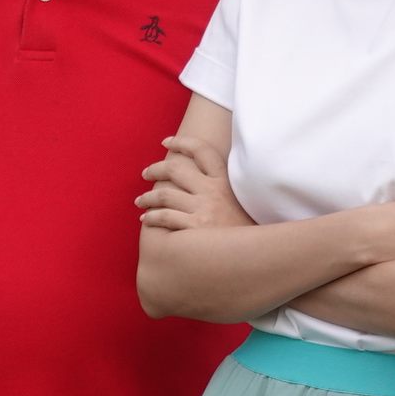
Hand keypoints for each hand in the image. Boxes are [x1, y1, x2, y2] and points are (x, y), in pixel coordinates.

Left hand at [136, 134, 251, 232]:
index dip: (182, 142)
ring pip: (164, 194)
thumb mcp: (242, 200)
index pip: (202, 150)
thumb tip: (201, 179)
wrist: (254, 253)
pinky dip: (151, 217)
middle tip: (146, 173)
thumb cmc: (246, 229)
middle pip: (175, 169)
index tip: (166, 142)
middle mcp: (213, 191)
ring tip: (140, 201)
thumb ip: (224, 187)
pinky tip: (146, 219)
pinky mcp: (194, 228)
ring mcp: (203, 209)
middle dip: (155, 169)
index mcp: (225, 181)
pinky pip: (164, 217)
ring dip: (147, 197)